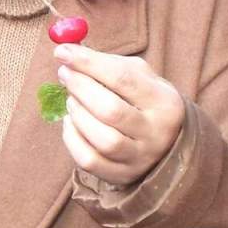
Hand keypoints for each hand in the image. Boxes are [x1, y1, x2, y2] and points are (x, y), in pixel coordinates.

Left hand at [54, 43, 184, 186]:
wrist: (164, 143)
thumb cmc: (142, 101)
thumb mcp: (138, 76)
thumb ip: (107, 63)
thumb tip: (68, 52)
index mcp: (165, 102)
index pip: (123, 79)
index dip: (88, 63)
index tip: (62, 51)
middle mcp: (156, 133)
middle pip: (111, 110)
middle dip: (80, 88)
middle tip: (65, 73)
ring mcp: (140, 158)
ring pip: (102, 139)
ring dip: (78, 114)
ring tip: (72, 99)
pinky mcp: (121, 176)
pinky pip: (88, 160)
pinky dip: (72, 137)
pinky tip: (72, 122)